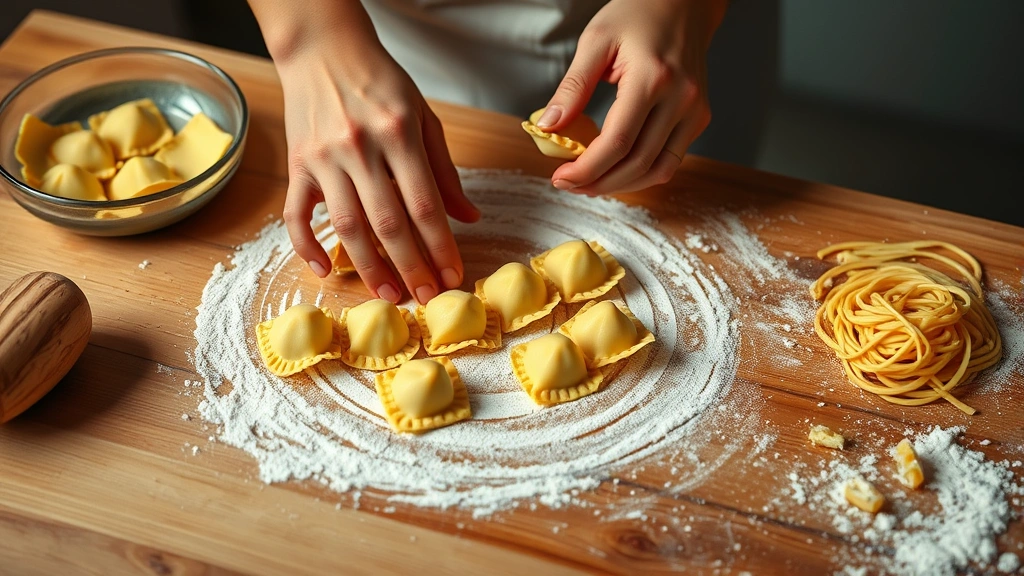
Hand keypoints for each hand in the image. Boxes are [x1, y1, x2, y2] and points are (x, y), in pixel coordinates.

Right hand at [259, 3, 478, 303]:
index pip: (425, 205)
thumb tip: (469, 218)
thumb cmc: (380, 82)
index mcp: (399, 133)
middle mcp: (360, 147)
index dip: (441, 247)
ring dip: (370, 267)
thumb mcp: (423, 117)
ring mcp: (323, 158)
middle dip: (411, 267)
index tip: (453, 277)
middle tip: (425, 299)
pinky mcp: (296, 164)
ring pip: (348, 225)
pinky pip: (296, 214)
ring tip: (390, 295)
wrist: (323, 49)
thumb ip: (444, 171)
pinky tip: (325, 270)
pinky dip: (307, 246)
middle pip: (389, 223)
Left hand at [536, 0, 727, 195]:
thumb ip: (572, 87)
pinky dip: (641, 172)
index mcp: (653, 78)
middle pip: (638, 163)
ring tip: (590, 182)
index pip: (617, 142)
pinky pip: (669, 160)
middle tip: (569, 184)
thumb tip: (548, 126)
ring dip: (621, 184)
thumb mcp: (595, 41)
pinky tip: (615, 169)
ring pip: (658, 170)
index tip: (560, 178)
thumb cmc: (637, 15)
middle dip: (599, 182)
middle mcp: (681, 99)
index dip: (586, 169)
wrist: (683, 3)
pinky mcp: (699, 118)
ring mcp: (695, 112)